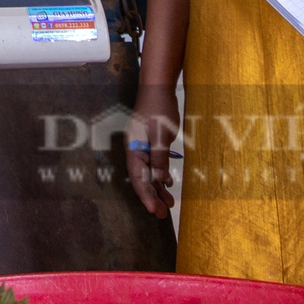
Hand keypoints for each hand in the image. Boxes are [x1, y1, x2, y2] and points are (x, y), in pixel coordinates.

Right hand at [125, 85, 179, 217]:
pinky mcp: (151, 144)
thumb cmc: (158, 109)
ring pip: (149, 173)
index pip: (138, 177)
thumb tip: (158, 179)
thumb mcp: (160, 134)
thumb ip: (159, 156)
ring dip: (158, 189)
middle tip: (163, 214)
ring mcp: (143, 147)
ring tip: (169, 204)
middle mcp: (136, 151)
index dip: (145, 195)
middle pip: (142, 179)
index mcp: (134, 149)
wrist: (158, 89)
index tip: (154, 210)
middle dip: (152, 197)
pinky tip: (168, 184)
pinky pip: (154, 165)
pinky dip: (161, 176)